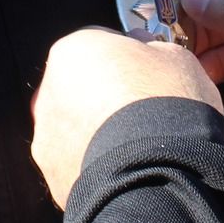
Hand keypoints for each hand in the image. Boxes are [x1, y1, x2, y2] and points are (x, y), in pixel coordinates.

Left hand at [33, 28, 222, 209]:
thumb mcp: (175, 58)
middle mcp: (49, 93)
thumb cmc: (167, 107)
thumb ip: (151, 50)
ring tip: (137, 148)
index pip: (98, 44)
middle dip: (107, 98)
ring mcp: (48, 140)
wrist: (160, 174)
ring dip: (98, 134)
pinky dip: (95, 166)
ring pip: (75, 130)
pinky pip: (76, 165)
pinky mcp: (54, 178)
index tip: (148, 72)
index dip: (128, 58)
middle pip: (81, 88)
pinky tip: (126, 170)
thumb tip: (146, 50)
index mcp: (73, 51)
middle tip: (143, 111)